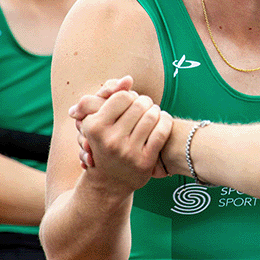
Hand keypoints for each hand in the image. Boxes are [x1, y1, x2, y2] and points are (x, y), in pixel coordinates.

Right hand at [69, 77, 172, 193]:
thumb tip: (128, 79)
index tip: (130, 102)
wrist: (110, 180)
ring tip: (154, 112)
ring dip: (156, 111)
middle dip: (145, 102)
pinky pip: (162, 131)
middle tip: (145, 106)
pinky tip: (162, 121)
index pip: (123, 96)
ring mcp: (128, 152)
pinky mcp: (144, 161)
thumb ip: (109, 94)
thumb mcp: (97, 119)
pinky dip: (165, 122)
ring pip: (151, 116)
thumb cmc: (105, 141)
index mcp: (95, 126)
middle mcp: (110, 140)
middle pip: (139, 104)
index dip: (130, 96)